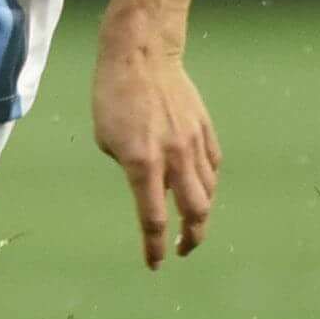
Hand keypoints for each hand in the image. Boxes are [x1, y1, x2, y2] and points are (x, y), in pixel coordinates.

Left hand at [91, 19, 219, 269]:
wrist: (142, 54)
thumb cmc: (112, 94)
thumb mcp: (106, 140)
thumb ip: (129, 168)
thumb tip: (150, 184)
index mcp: (142, 164)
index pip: (152, 219)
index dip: (154, 247)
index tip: (155, 264)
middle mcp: (173, 158)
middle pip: (195, 212)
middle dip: (191, 239)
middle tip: (183, 249)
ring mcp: (193, 143)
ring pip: (208, 191)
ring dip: (201, 213)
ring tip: (191, 222)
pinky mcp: (205, 129)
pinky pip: (212, 166)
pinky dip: (207, 182)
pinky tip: (200, 186)